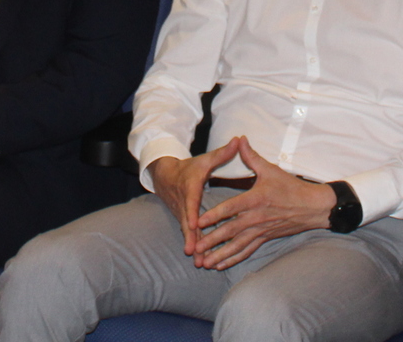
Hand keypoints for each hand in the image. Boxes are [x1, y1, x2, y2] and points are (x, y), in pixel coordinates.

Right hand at [147, 138, 243, 257]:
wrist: (165, 175)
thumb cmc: (190, 167)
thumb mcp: (205, 159)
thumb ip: (222, 153)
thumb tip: (238, 140)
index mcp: (190, 188)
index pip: (191, 202)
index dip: (193, 214)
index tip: (195, 225)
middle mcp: (184, 204)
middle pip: (187, 223)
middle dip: (191, 238)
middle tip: (194, 253)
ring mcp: (182, 214)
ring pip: (187, 232)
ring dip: (193, 246)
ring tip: (198, 262)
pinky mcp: (184, 221)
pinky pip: (189, 235)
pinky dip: (194, 247)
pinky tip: (200, 261)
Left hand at [190, 138, 338, 270]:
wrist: (312, 207)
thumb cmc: (291, 187)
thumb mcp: (270, 170)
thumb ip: (251, 156)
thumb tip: (239, 139)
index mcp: (255, 200)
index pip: (230, 209)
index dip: (214, 215)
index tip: (198, 221)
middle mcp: (256, 218)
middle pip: (230, 232)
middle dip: (212, 241)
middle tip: (196, 248)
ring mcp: (260, 231)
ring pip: (236, 246)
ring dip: (220, 255)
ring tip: (204, 264)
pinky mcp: (264, 238)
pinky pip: (246, 251)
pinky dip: (233, 259)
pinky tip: (220, 265)